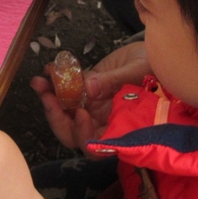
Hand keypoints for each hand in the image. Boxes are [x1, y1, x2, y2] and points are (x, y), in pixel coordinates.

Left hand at [30, 41, 148, 153]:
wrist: (155, 53)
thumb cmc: (158, 67)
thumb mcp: (141, 71)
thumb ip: (115, 82)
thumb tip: (89, 88)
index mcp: (122, 127)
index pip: (97, 145)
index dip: (84, 135)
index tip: (80, 113)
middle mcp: (104, 122)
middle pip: (73, 133)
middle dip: (56, 117)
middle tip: (47, 96)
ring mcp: (93, 107)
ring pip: (65, 112)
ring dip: (49, 98)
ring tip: (39, 81)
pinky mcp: (85, 90)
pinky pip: (65, 90)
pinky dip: (54, 81)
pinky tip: (48, 68)